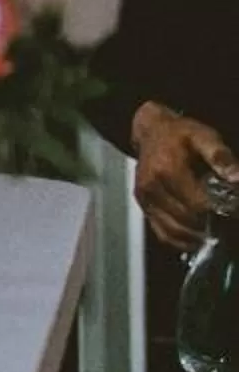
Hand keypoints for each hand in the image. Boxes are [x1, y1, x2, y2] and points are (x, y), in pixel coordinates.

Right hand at [132, 102, 238, 252]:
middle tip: (224, 217)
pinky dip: (181, 240)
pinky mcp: (143, 206)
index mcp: (167, 170)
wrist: (151, 131)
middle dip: (209, 223)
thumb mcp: (205, 137)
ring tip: (213, 227)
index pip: (197, 206)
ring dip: (197, 235)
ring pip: (175, 232)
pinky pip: (163, 234)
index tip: (231, 207)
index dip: (219, 211)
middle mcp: (152, 187)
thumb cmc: (180, 135)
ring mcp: (145, 199)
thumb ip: (221, 157)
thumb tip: (237, 178)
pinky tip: (197, 235)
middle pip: (187, 221)